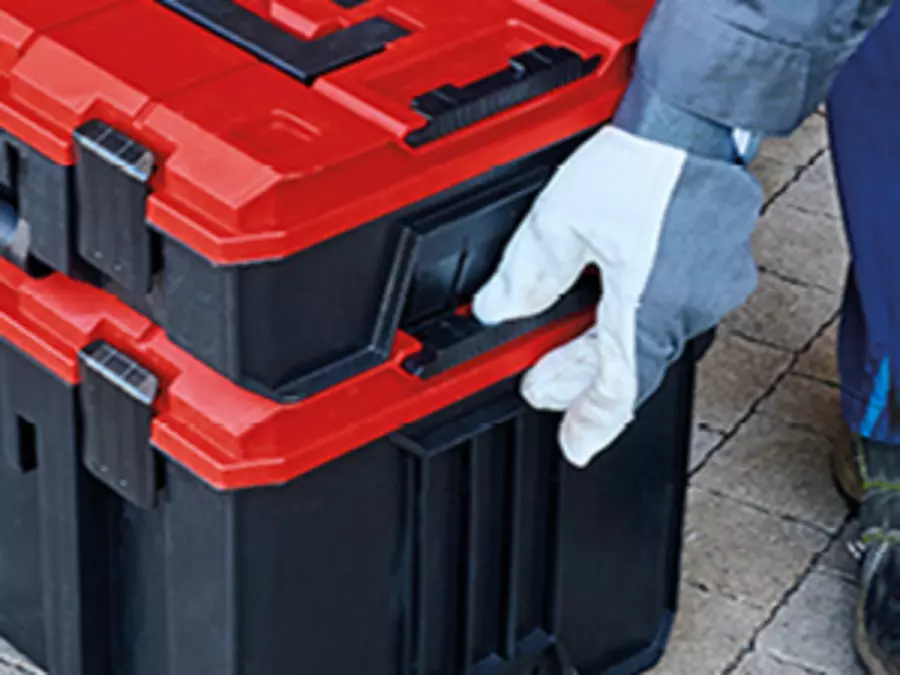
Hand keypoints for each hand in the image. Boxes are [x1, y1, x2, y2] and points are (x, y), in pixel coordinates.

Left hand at [474, 126, 688, 466]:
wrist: (695, 114)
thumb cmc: (644, 160)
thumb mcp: (559, 221)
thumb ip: (524, 275)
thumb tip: (498, 309)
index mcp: (653, 305)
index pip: (618, 388)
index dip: (592, 423)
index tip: (575, 447)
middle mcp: (689, 304)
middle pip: (629, 364)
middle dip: (581, 381)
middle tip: (543, 385)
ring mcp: (710, 285)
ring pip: (648, 336)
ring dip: (603, 348)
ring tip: (563, 351)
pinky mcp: (715, 262)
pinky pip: (669, 307)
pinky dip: (632, 317)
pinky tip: (607, 306)